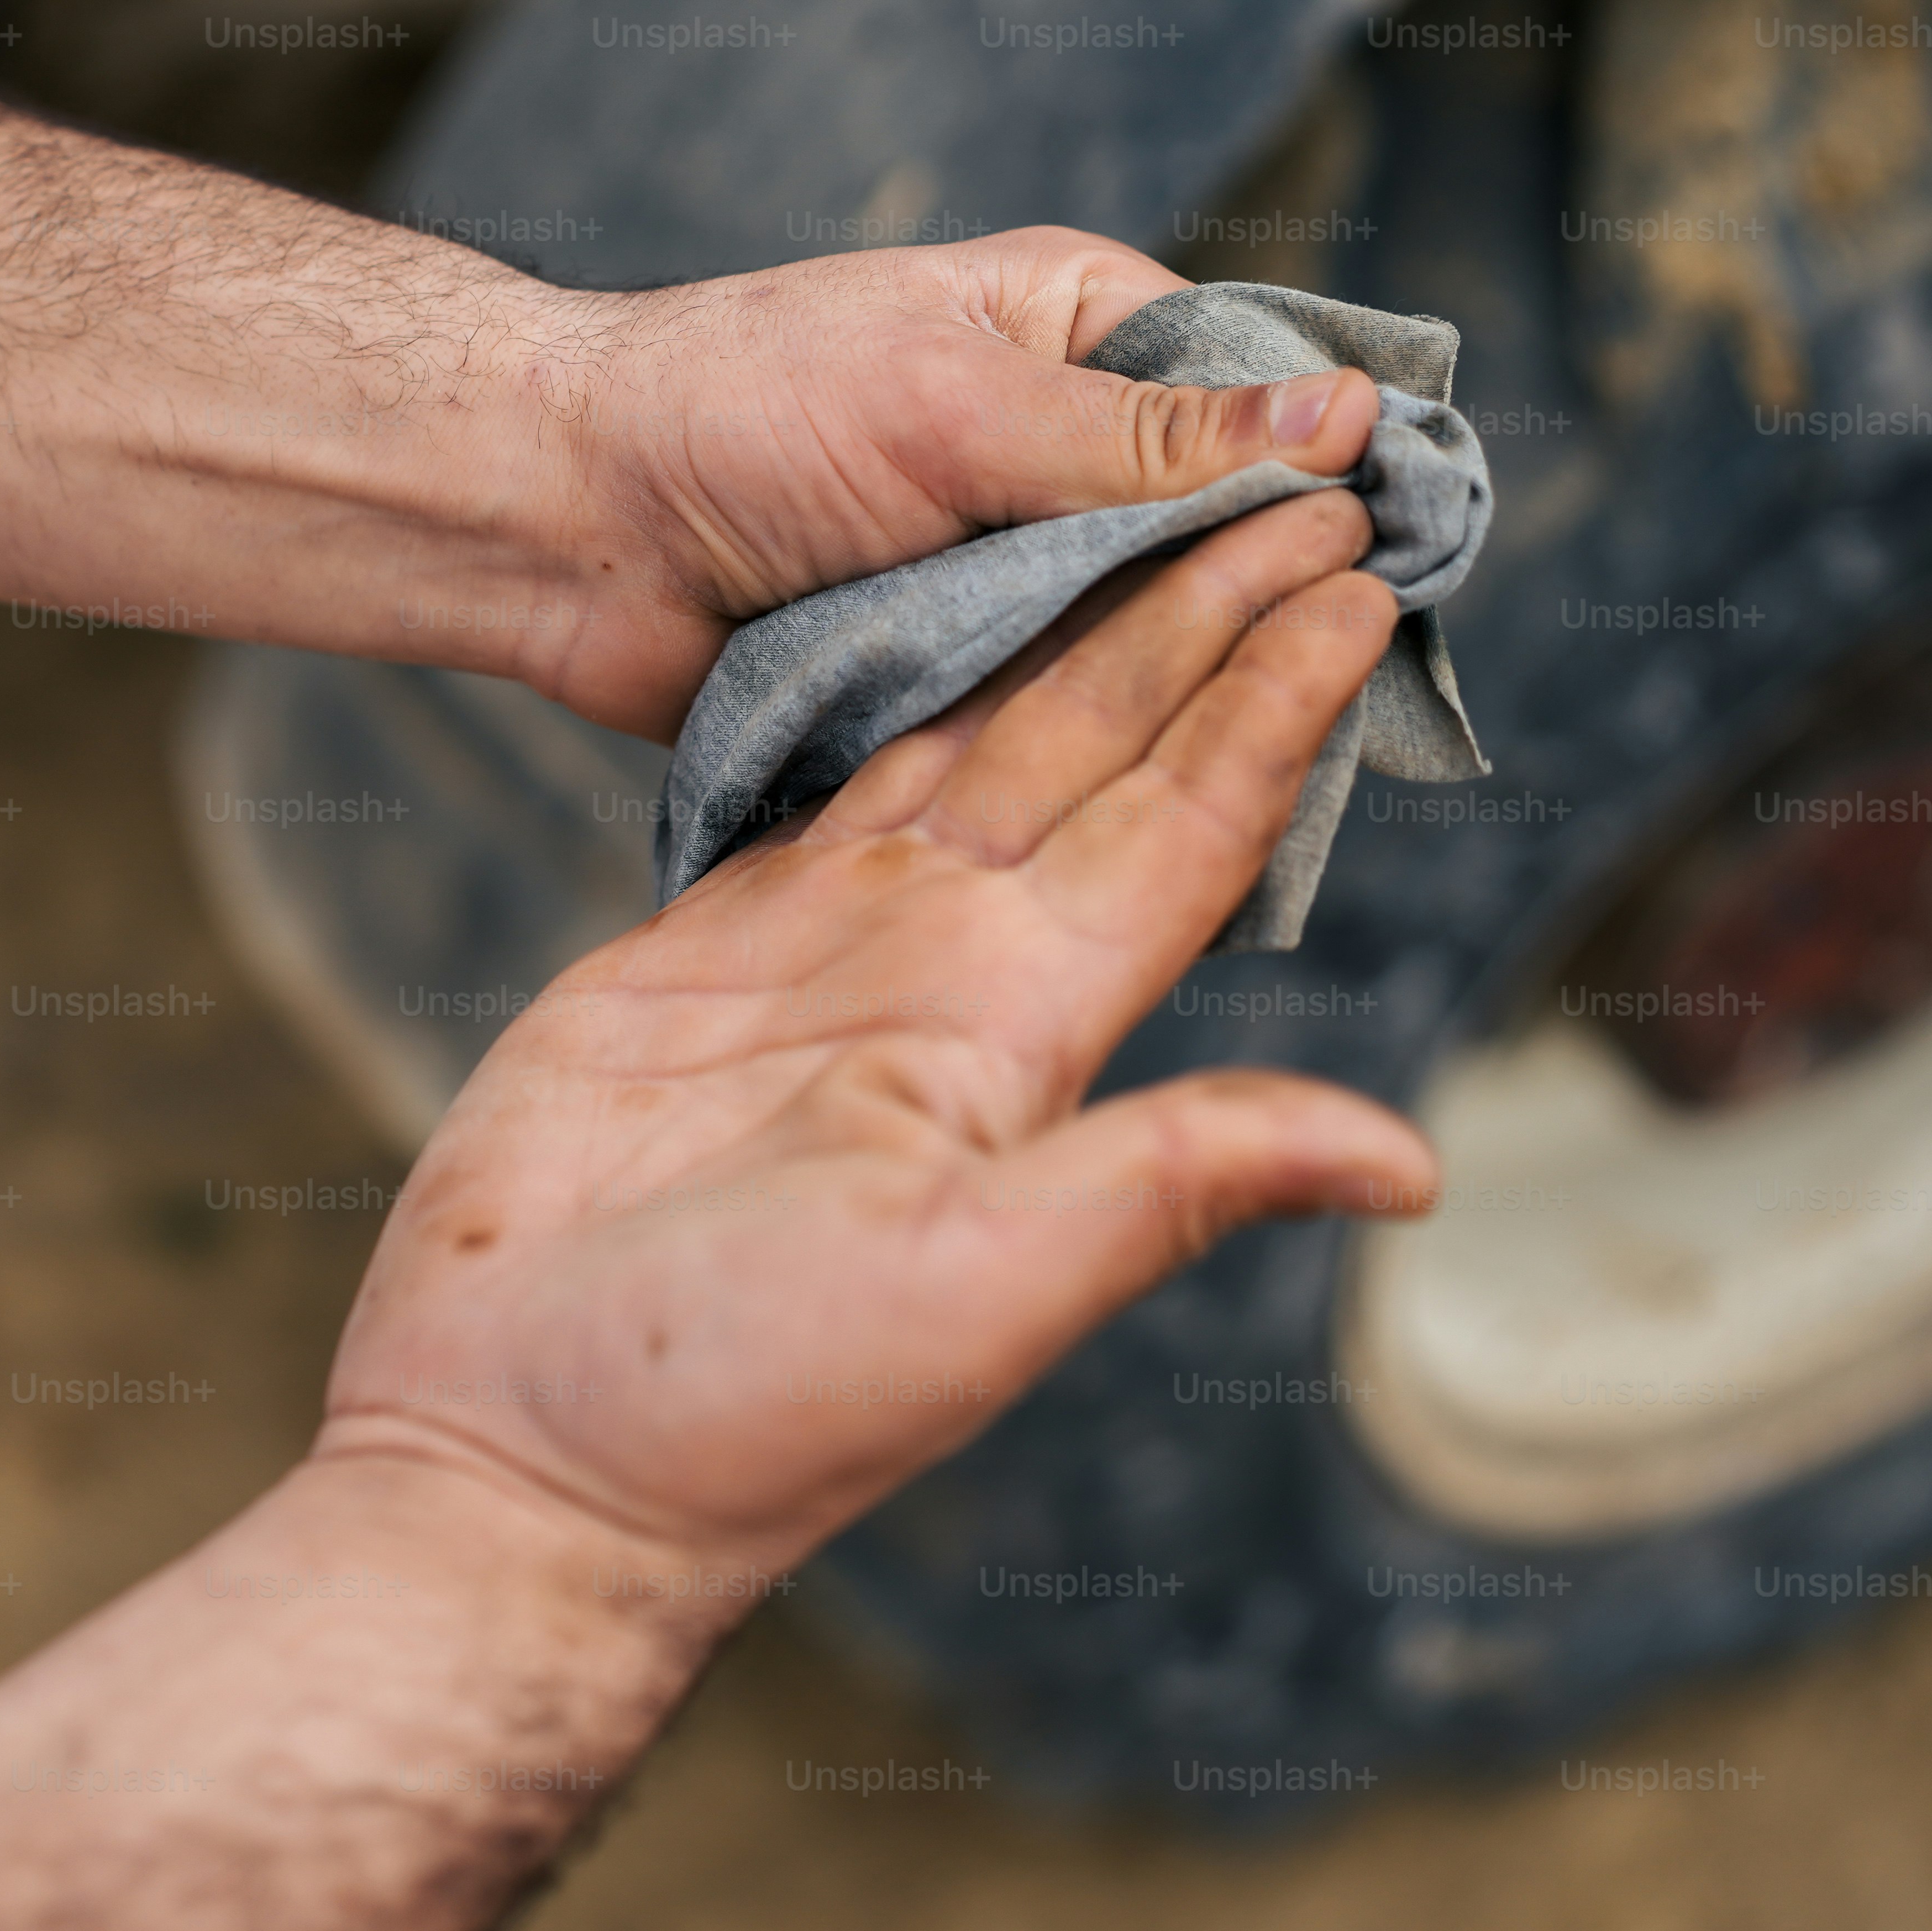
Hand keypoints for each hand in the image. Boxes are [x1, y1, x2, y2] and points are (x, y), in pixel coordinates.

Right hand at [315, 487, 1437, 1579]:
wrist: (523, 1451)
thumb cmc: (746, 1404)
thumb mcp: (983, 1283)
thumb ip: (1172, 1182)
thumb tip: (1408, 1165)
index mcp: (1024, 1039)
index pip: (1189, 831)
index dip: (1273, 702)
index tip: (1353, 576)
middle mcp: (947, 981)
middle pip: (1102, 754)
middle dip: (1197, 621)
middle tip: (1289, 479)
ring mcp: (824, 960)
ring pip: (976, 746)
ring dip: (1069, 633)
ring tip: (1145, 508)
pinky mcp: (701, 953)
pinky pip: (826, 782)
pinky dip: (895, 693)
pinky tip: (939, 618)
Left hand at [523, 229, 1382, 738]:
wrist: (560, 523)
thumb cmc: (736, 411)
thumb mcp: (954, 407)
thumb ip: (1141, 439)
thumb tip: (1344, 420)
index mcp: (1083, 332)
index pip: (1265, 401)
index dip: (1334, 483)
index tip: (1393, 566)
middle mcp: (1066, 449)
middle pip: (1223, 537)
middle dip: (1265, 606)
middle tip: (1344, 690)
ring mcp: (1013, 566)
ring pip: (1148, 641)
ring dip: (1178, 692)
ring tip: (1265, 765)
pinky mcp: (959, 664)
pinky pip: (1057, 717)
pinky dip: (1084, 750)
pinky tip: (1153, 806)